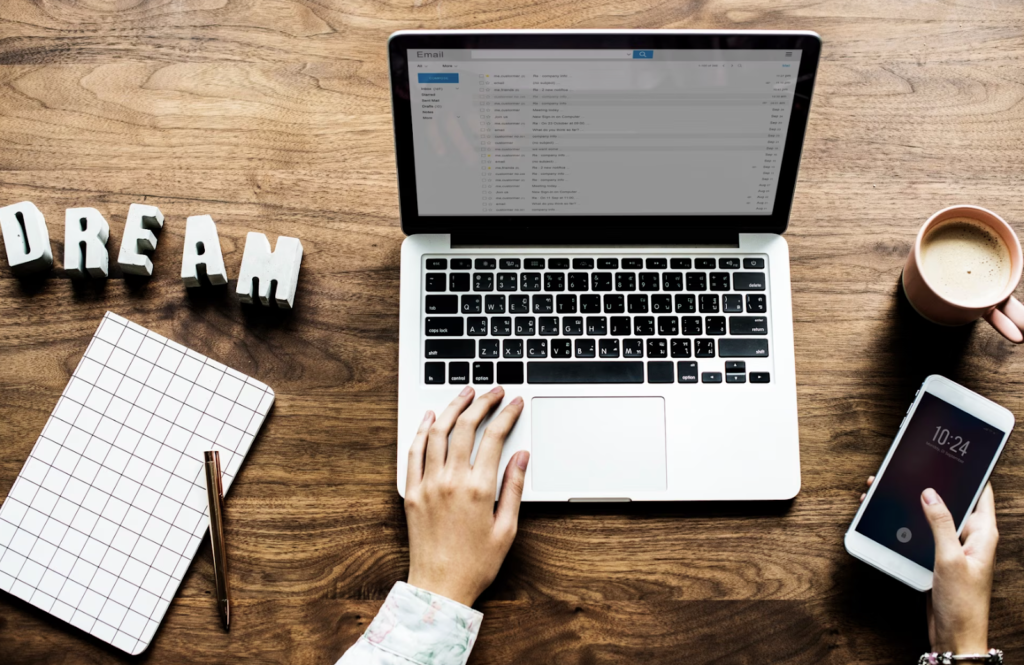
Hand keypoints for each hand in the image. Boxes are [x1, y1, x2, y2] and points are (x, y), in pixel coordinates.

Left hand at [405, 386, 528, 606]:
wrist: (439, 587)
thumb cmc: (476, 564)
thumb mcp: (506, 528)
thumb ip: (513, 487)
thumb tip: (521, 456)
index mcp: (478, 489)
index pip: (495, 438)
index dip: (506, 415)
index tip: (514, 403)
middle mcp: (450, 481)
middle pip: (465, 427)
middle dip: (482, 403)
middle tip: (493, 391)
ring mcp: (427, 485)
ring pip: (437, 433)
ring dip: (452, 408)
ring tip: (465, 394)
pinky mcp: (411, 492)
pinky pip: (413, 452)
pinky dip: (422, 430)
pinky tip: (429, 418)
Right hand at [859, 478, 997, 652]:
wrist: (954, 636)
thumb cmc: (962, 603)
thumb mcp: (950, 559)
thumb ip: (941, 524)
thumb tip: (931, 494)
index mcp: (983, 533)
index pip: (981, 492)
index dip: (970, 472)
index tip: (953, 454)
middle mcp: (970, 537)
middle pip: (952, 501)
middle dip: (930, 485)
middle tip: (909, 467)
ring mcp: (952, 547)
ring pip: (932, 516)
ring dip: (912, 505)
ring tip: (888, 489)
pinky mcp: (937, 557)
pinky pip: (922, 533)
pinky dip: (906, 523)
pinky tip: (888, 517)